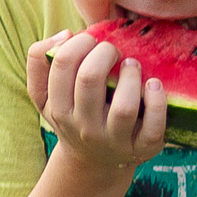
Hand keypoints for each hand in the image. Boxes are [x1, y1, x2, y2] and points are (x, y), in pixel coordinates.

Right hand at [25, 29, 166, 174]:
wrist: (93, 161)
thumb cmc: (72, 115)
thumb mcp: (44, 95)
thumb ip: (39, 60)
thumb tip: (65, 35)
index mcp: (59, 109)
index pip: (62, 64)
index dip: (79, 42)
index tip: (91, 41)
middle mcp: (84, 127)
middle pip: (90, 78)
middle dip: (104, 52)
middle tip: (113, 52)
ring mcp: (114, 141)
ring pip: (124, 107)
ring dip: (131, 76)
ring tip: (132, 65)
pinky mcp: (142, 148)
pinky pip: (153, 127)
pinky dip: (157, 102)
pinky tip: (154, 84)